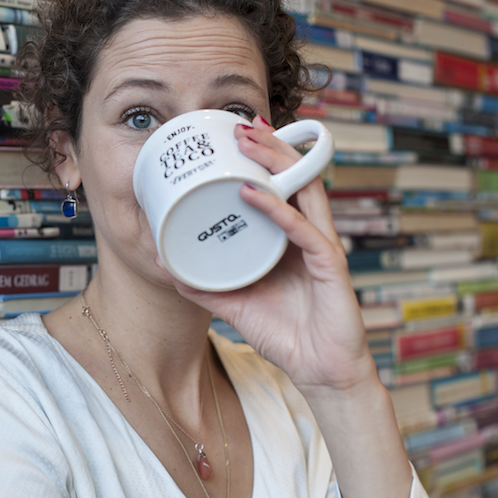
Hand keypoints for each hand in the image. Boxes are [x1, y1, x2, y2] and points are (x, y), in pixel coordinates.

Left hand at [161, 116, 375, 392]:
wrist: (320, 372)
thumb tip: (167, 265)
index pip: (280, 186)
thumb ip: (205, 286)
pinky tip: (252, 193)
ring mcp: (321, 246)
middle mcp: (308, 234)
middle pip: (295, 177)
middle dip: (269, 147)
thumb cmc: (286, 333)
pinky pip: (304, 231)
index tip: (236, 136)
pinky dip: (278, 210)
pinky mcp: (330, 265)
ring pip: (304, 190)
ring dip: (276, 162)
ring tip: (249, 141)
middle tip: (240, 126)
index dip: (263, 158)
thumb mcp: (235, 304)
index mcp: (289, 238)